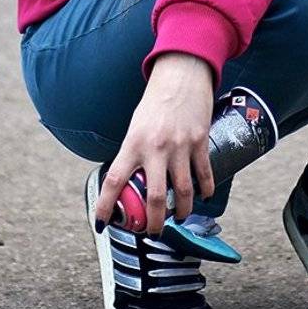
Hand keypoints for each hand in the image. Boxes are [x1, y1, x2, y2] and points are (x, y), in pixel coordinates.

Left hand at [94, 52, 215, 235]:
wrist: (181, 75)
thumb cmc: (155, 102)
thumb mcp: (136, 127)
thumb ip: (134, 153)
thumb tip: (130, 183)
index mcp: (133, 143)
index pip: (115, 180)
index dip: (106, 205)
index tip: (102, 223)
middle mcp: (156, 147)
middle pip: (155, 196)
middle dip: (154, 222)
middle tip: (153, 232)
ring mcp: (180, 145)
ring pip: (184, 190)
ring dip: (182, 210)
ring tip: (180, 217)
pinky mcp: (200, 141)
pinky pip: (204, 174)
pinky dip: (205, 189)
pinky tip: (203, 196)